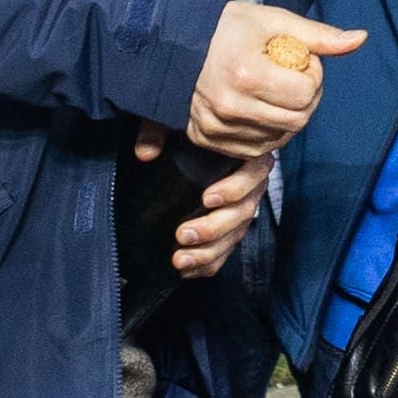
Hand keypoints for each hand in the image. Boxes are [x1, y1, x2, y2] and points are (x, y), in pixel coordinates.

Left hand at [136, 133, 273, 275]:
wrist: (202, 150)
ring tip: (180, 259)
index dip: (233, 188)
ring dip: (207, 253)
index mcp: (247, 158)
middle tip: (183, 234)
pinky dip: (207, 265)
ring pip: (234, 237)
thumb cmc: (196, 133)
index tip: (206, 198)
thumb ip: (159, 131)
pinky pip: (225, 253)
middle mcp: (252, 187)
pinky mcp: (231, 232)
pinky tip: (186, 271)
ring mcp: (242, 212)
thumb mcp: (177, 126)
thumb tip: (145, 153)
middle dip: (213, 228)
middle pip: (243, 213)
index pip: (252, 173)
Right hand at [188, 1, 361, 155]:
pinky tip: (262, 109)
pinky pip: (255, 149)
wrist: (172, 42)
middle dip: (306, 99)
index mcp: (246, 73)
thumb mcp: (273, 21)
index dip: (314, 77)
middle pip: (296, 120)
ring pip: (278, 139)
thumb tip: (359, 39)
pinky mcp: (206, 139)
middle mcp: (230, 105)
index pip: (306, 94)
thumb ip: (318, 36)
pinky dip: (267, 133)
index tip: (303, 61)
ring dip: (288, 117)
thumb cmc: (226, 27)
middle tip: (295, 78)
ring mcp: (216, 126)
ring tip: (277, 91)